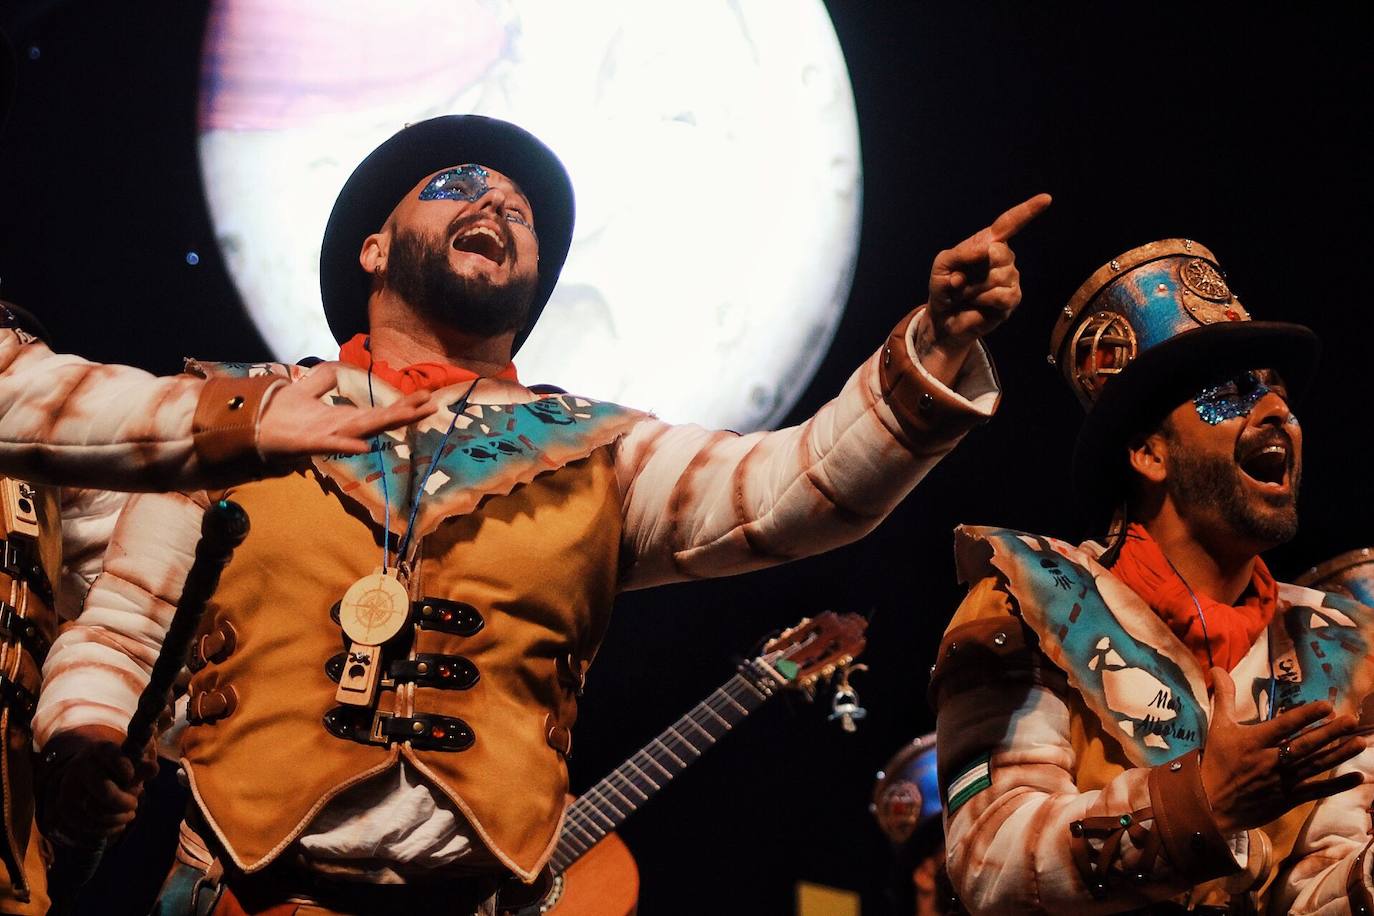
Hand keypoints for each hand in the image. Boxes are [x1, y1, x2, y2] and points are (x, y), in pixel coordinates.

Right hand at [42, 725, 157, 843]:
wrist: (87, 773)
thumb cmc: (116, 767)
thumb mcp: (130, 762)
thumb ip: (142, 767)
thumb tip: (153, 769)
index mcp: (100, 750)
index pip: (112, 756)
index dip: (126, 769)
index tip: (131, 776)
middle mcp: (80, 767)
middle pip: (105, 792)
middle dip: (124, 802)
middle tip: (134, 804)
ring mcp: (69, 787)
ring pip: (96, 813)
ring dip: (118, 819)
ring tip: (129, 814)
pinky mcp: (64, 807)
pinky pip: (86, 826)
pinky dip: (106, 829)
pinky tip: (118, 824)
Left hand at [256, 364, 434, 460]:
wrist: (254, 425)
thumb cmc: (282, 413)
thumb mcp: (307, 389)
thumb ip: (325, 380)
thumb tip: (341, 371)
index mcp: (344, 417)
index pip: (380, 411)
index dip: (403, 404)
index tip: (426, 397)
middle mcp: (342, 428)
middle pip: (379, 419)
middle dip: (405, 412)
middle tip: (430, 405)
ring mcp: (328, 436)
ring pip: (363, 429)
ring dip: (386, 423)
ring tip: (409, 416)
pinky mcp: (310, 443)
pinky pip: (331, 445)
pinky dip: (346, 446)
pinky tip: (364, 447)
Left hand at [916, 193, 1051, 382]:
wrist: (944, 318)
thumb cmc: (944, 287)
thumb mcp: (942, 265)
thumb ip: (960, 253)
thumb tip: (987, 250)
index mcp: (987, 242)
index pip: (1009, 223)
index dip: (1027, 211)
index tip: (1046, 199)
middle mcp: (1003, 258)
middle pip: (1000, 253)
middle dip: (974, 270)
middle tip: (960, 282)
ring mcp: (1010, 278)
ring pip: (1000, 277)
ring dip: (974, 288)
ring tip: (967, 294)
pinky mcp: (1012, 299)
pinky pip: (1003, 296)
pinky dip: (984, 300)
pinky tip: (977, 303)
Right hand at [1201, 668, 1367, 832]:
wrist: (1211, 805)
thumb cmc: (1216, 762)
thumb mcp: (1218, 727)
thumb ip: (1224, 697)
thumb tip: (1218, 667)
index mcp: (1254, 741)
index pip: (1284, 725)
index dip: (1306, 716)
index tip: (1327, 706)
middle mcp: (1270, 760)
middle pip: (1305, 745)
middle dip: (1330, 733)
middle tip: (1352, 721)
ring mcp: (1282, 781)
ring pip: (1314, 765)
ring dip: (1339, 754)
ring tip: (1360, 742)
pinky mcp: (1289, 798)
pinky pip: (1316, 790)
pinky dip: (1337, 785)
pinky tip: (1357, 777)